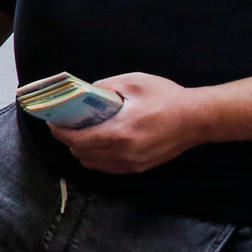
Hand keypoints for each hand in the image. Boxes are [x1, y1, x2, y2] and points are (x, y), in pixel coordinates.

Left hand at [51, 72, 203, 173]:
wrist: (197, 119)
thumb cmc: (166, 97)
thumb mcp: (133, 82)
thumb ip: (104, 87)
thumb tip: (84, 93)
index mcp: (119, 132)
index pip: (76, 140)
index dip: (59, 132)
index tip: (53, 122)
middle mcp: (123, 153)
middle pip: (80, 154)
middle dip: (68, 140)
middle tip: (67, 125)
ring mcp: (132, 164)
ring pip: (92, 164)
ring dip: (81, 151)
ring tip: (82, 134)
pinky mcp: (140, 168)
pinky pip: (108, 168)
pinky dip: (97, 158)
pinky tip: (99, 144)